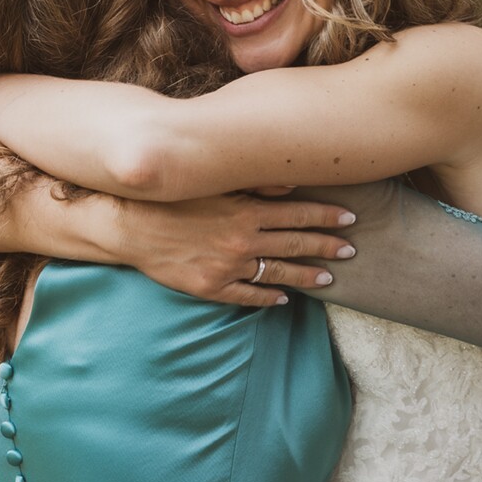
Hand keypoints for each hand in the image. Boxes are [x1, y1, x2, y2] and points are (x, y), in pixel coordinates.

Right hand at [116, 193, 355, 306]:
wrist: (130, 227)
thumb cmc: (171, 197)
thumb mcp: (213, 182)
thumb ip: (253, 182)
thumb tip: (292, 183)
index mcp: (246, 211)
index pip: (299, 214)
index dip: (327, 216)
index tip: (350, 217)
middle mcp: (243, 241)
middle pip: (296, 245)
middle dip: (327, 246)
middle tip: (352, 249)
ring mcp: (229, 268)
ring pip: (279, 274)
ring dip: (307, 276)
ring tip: (329, 278)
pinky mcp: (212, 287)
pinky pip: (248, 296)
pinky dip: (268, 298)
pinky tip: (283, 299)